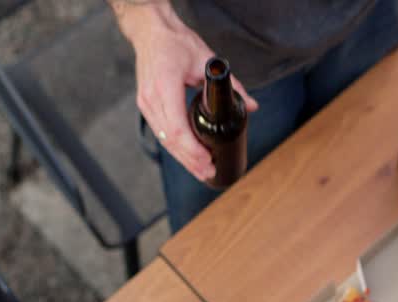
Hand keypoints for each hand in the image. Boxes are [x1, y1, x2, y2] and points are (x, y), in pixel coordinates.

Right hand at [121, 3, 257, 181]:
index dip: (193, 149)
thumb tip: (251, 105)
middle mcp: (151, 98)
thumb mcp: (207, 60)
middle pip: (170, 140)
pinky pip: (160, 133)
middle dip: (190, 160)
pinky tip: (188, 156)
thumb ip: (231, 85)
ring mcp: (146, 103)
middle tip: (209, 173)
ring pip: (164, 140)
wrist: (152, 32)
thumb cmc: (176, 43)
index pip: (178, 127)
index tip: (208, 160)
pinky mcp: (145, 106)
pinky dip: (175, 147)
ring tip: (201, 170)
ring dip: (182, 158)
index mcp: (165, 85)